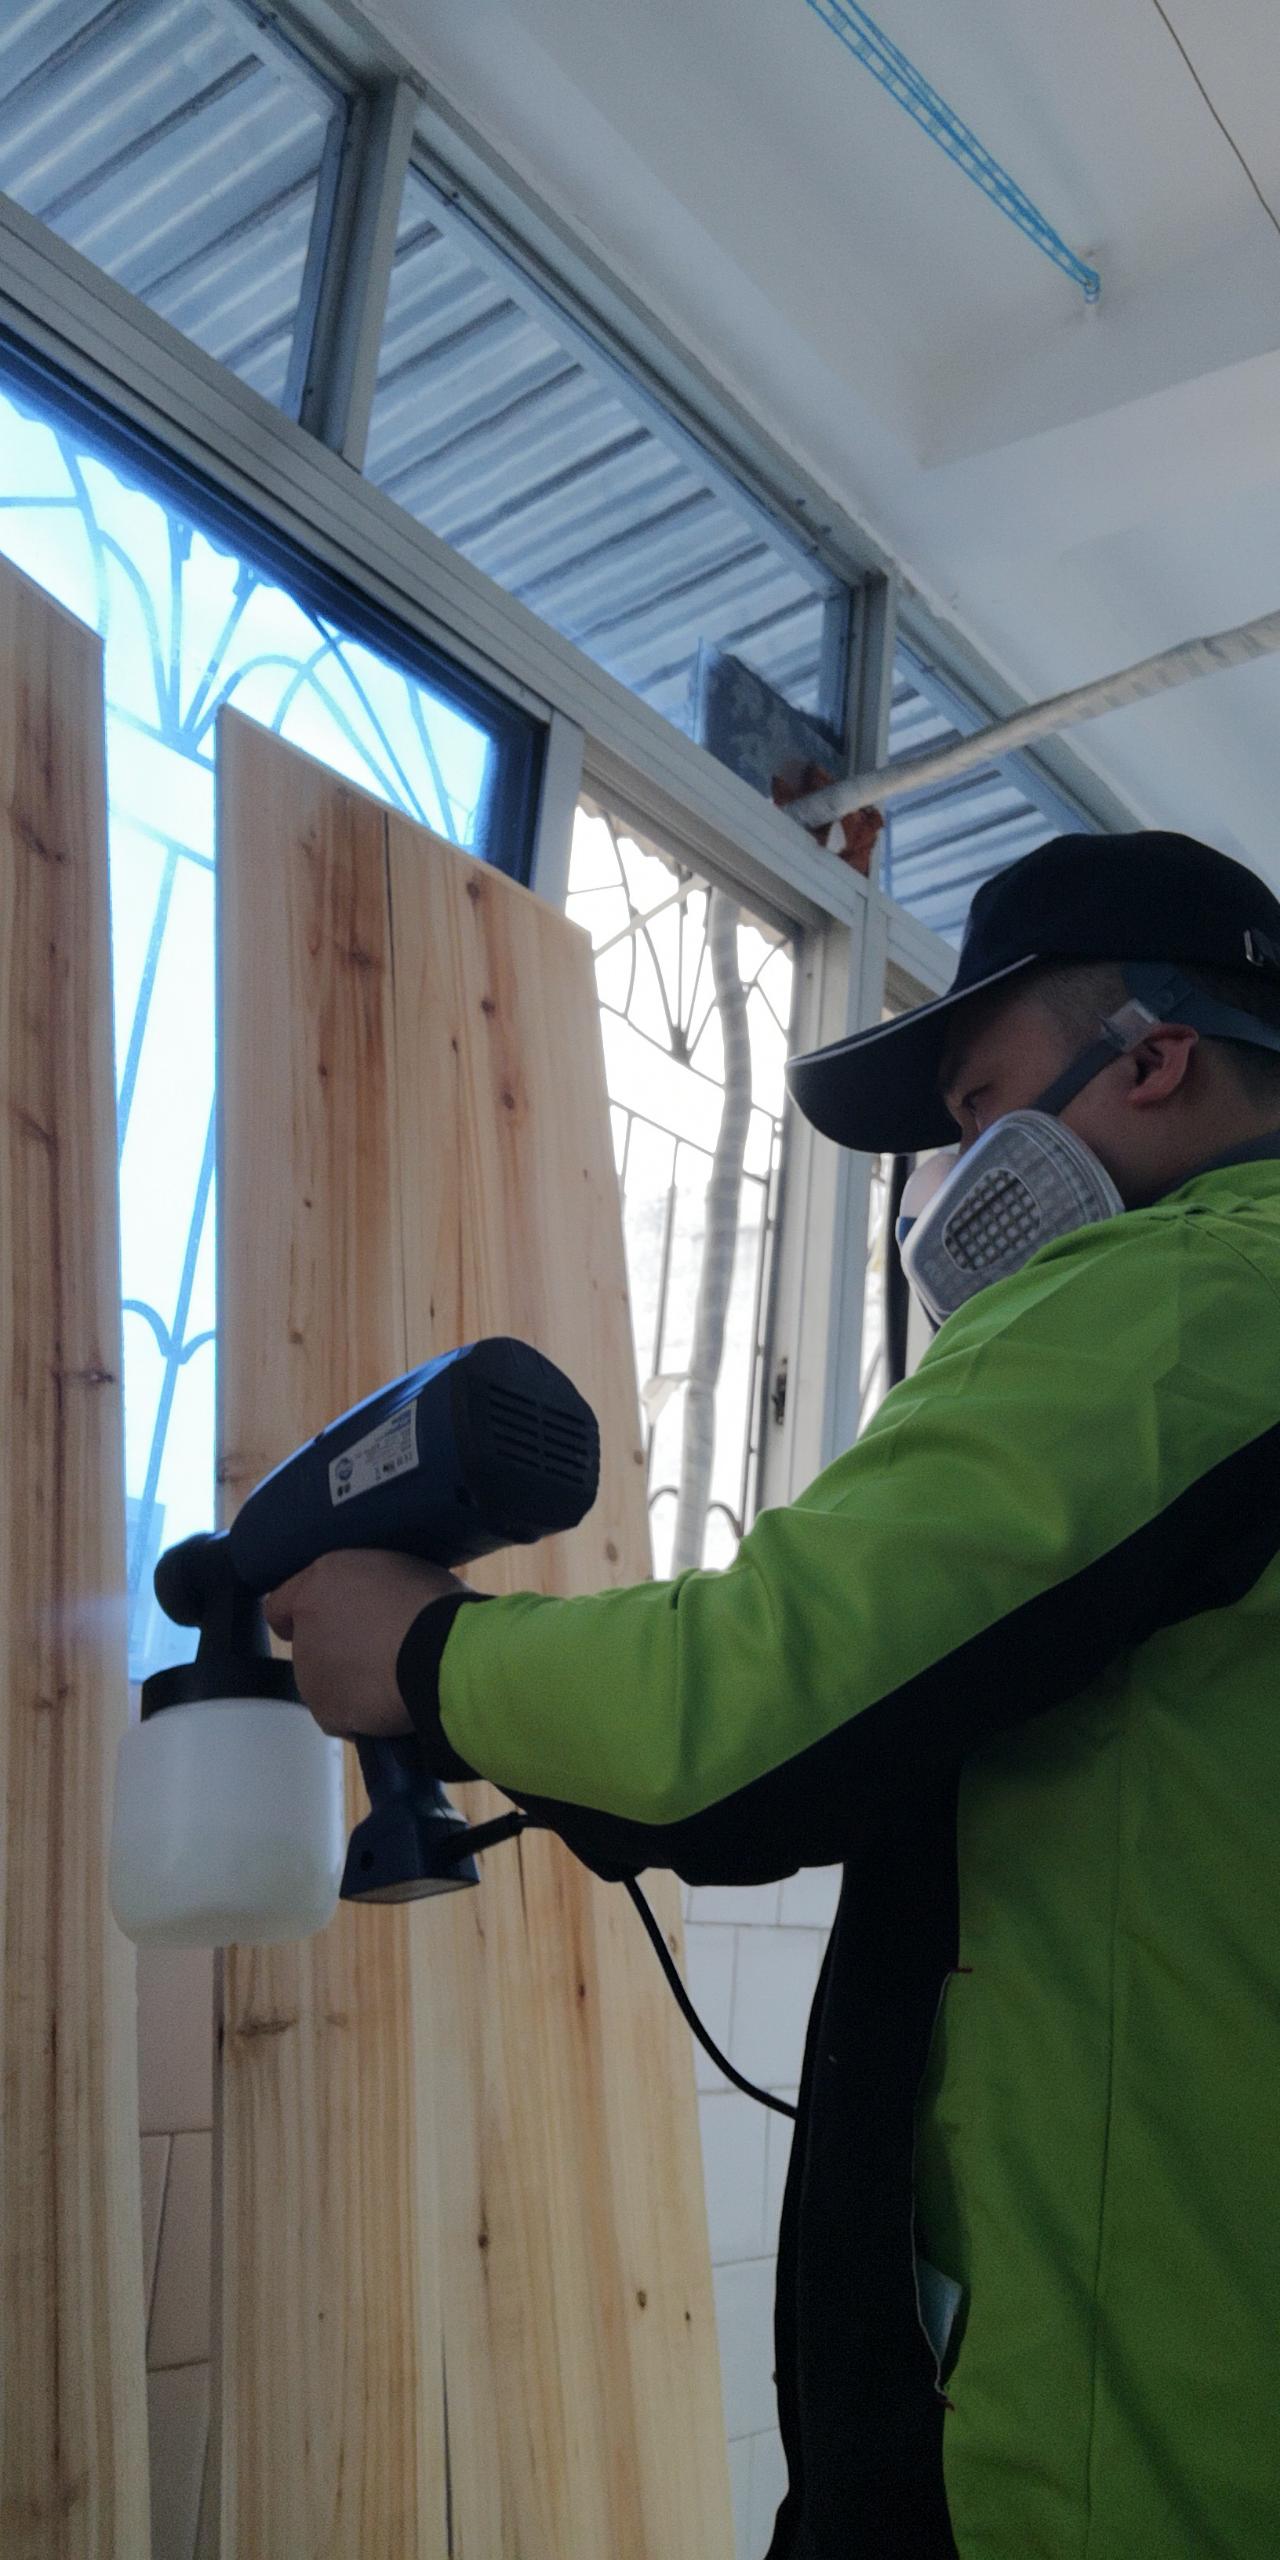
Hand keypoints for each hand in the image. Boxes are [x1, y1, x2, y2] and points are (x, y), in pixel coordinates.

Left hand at [263, 1552, 466, 1736]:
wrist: (443, 1654)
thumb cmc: (438, 1606)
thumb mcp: (403, 1572)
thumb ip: (375, 1587)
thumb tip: (381, 1601)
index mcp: (324, 1579)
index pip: (283, 1603)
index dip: (300, 1616)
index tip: (320, 1626)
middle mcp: (307, 1622)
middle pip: (309, 1644)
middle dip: (335, 1651)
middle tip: (377, 1655)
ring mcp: (310, 1669)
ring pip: (324, 1682)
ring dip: (348, 1684)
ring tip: (390, 1683)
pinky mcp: (324, 1709)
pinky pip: (340, 1716)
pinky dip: (360, 1717)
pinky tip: (389, 1708)